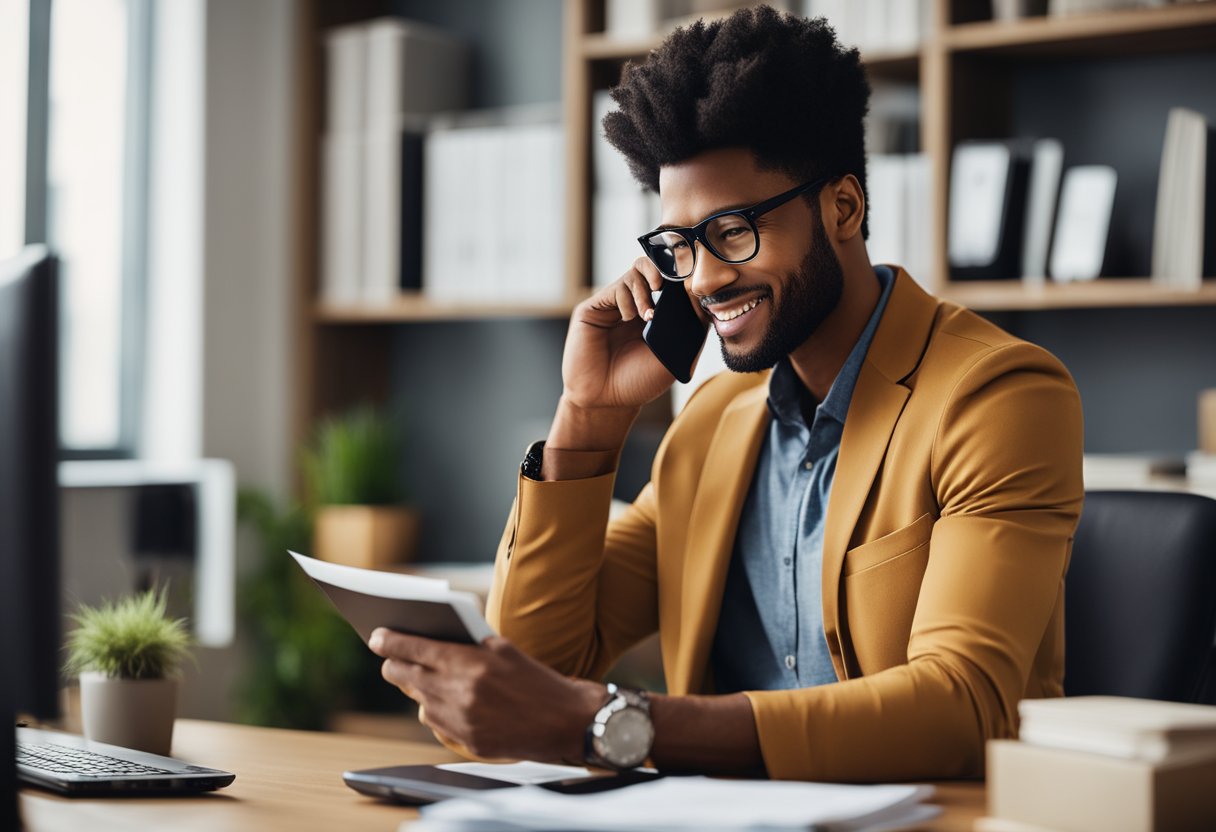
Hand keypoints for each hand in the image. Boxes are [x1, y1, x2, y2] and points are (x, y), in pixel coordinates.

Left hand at [369, 628, 604, 761]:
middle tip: (391, 657)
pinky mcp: (464, 741)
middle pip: (403, 676)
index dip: (388, 640)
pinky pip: (435, 722)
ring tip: (426, 678)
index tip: (376, 635)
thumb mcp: (503, 649)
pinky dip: (437, 710)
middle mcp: (456, 693)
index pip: (411, 648)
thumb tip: (429, 641)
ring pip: (418, 700)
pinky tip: (450, 701)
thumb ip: (465, 645)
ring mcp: (458, 720)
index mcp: (466, 662)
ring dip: (420, 688)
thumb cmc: (536, 679)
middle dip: (394, 664)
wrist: (564, 721)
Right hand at [561, 257, 689, 411]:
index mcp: (658, 315)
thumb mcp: (675, 355)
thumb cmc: (639, 382)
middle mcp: (636, 305)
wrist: (606, 400)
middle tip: (669, 284)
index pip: (673, 283)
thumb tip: (702, 296)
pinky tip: (630, 318)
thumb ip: (690, 327)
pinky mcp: (594, 307)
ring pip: (637, 272)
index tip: (694, 282)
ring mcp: (615, 305)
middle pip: (655, 268)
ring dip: (647, 289)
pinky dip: (629, 298)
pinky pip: (618, 287)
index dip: (684, 277)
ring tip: (648, 316)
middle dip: (666, 270)